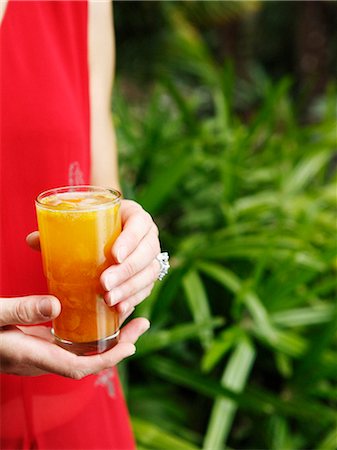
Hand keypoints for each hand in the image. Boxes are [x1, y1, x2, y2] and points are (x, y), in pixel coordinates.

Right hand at [0, 295, 149, 377]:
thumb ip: (19, 312)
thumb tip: (56, 306)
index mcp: (30, 355)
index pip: (78, 366)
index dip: (107, 359)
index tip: (132, 346)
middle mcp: (38, 359)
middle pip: (87, 359)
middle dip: (117, 346)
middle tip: (142, 323)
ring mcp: (37, 352)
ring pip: (80, 350)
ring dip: (106, 337)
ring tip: (127, 317)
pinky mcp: (34, 343)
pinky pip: (68, 342)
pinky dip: (88, 331)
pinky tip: (95, 315)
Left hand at [27, 200, 160, 313]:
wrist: (114, 232)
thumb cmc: (97, 225)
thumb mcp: (84, 222)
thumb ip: (60, 230)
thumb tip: (32, 240)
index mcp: (135, 216)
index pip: (140, 224)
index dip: (131, 240)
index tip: (114, 255)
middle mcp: (148, 236)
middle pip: (147, 253)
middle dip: (127, 271)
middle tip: (104, 284)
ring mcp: (151, 256)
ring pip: (149, 273)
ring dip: (130, 288)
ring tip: (109, 300)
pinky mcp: (148, 275)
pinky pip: (147, 288)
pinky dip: (134, 299)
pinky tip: (120, 309)